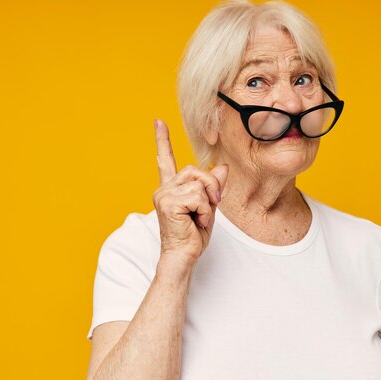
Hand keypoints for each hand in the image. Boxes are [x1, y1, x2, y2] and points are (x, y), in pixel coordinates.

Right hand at [152, 120, 228, 262]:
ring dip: (208, 204)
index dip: (162, 140)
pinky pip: (198, 197)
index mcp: (171, 189)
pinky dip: (205, 211)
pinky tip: (195, 222)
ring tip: (199, 219)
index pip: (166, 160)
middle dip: (211, 189)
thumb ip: (214, 188)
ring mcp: (164, 194)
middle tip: (210, 209)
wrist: (184, 256)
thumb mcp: (209, 208)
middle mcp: (164, 189)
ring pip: (199, 184)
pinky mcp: (168, 202)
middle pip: (196, 171)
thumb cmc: (193, 237)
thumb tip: (222, 167)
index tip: (158, 122)